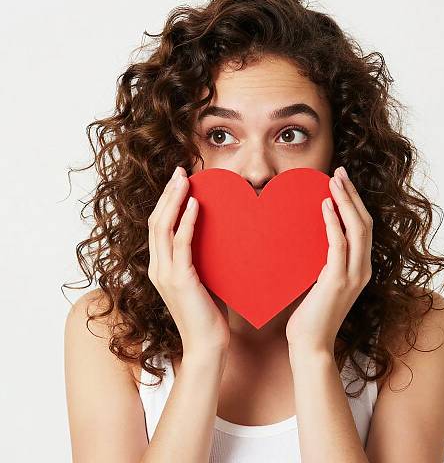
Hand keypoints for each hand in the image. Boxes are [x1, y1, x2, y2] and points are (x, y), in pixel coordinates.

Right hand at [147, 166, 229, 356]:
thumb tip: (214, 237)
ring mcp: (166, 274)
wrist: (208, 346)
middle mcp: (158, 268)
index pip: (158, 226)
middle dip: (167, 193)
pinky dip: (187, 220)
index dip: (166, 202)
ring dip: (174, 200)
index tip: (178, 181)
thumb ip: (199, 260)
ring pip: (163, 227)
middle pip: (156, 221)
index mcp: (161, 267)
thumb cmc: (208, 314)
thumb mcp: (202, 280)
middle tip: (179, 170)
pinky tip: (196, 203)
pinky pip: (181, 243)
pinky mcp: (179, 279)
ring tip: (184, 178)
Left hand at [285, 166, 372, 353]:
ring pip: (357, 229)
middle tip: (340, 171)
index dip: (355, 202)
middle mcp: (362, 269)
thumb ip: (323, 260)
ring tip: (334, 180)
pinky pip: (338, 244)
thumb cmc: (311, 314)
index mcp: (360, 268)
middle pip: (364, 222)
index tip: (342, 181)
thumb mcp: (321, 280)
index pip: (363, 227)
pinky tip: (325, 205)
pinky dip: (333, 222)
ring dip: (346, 201)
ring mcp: (353, 276)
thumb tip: (310, 235)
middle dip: (352, 194)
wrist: (311, 344)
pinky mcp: (338, 281)